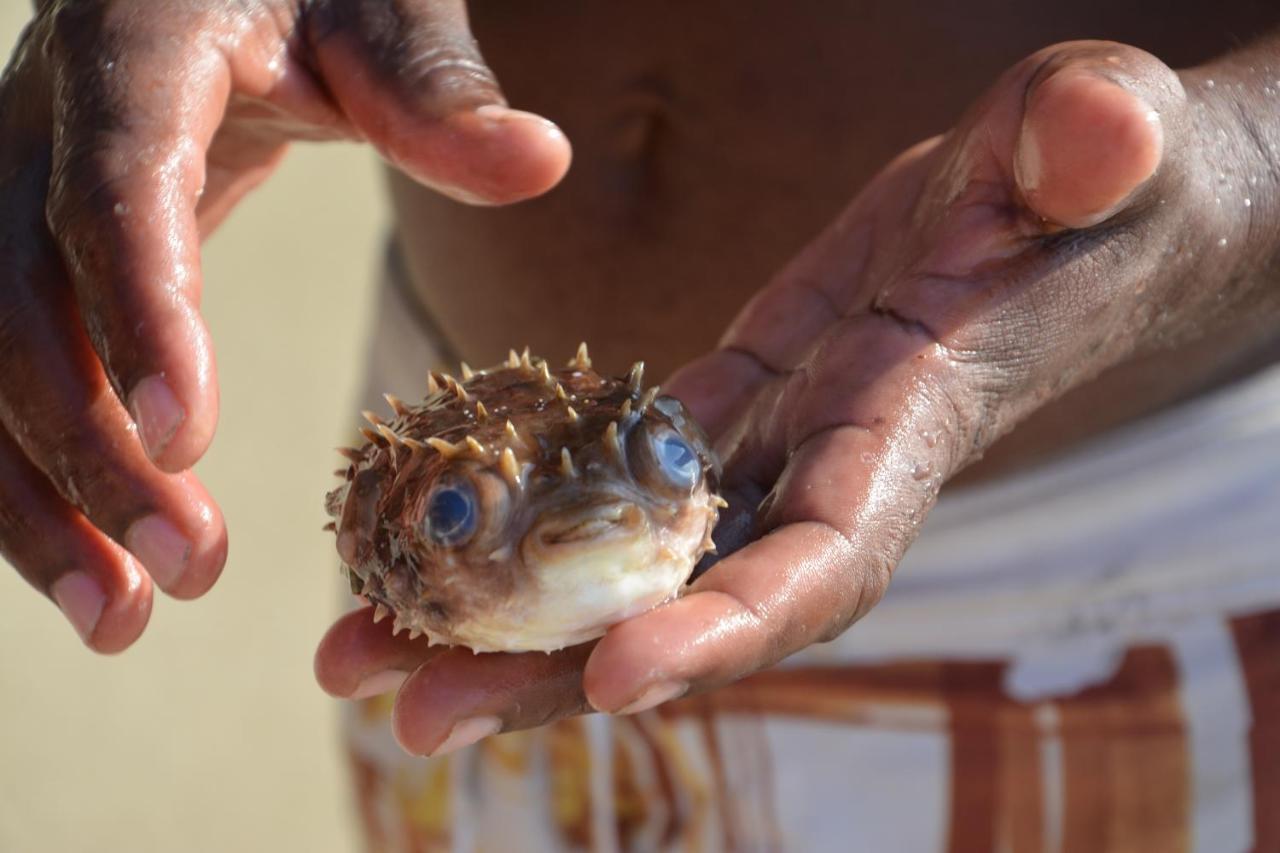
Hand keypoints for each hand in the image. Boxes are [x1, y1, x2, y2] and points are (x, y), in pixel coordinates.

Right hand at [0, 0, 570, 651]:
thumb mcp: (380, 9)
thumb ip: (437, 90)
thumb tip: (540, 159)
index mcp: (132, 50)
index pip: (112, 187)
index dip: (137, 310)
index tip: (190, 435)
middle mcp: (43, 122)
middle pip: (19, 300)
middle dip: (87, 450)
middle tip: (182, 573)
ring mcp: (17, 189)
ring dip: (38, 497)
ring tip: (117, 619)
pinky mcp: (27, 248)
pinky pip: (5, 371)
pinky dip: (38, 472)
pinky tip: (91, 566)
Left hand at [316, 40, 1277, 753]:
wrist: (1053, 203)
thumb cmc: (1091, 174)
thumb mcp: (1097, 138)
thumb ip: (1091, 141)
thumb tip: (1098, 130)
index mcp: (910, 431)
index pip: (822, 563)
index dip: (726, 627)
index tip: (616, 675)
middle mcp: (828, 469)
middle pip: (686, 602)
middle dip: (558, 668)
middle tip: (416, 714)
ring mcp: (770, 444)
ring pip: (628, 553)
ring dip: (505, 610)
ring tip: (366, 648)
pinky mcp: (731, 401)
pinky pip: (615, 468)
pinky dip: (530, 504)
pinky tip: (434, 524)